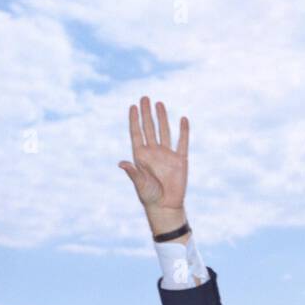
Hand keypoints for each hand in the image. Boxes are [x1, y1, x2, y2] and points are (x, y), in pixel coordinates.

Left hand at [119, 96, 188, 235]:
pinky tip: (182, 119)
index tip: (132, 106)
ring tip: (159, 103)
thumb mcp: (140, 184)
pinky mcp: (180, 159)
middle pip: (149, 128)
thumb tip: (121, 163)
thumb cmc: (149, 197)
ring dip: (162, 117)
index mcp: (141, 156)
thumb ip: (133, 172)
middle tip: (144, 97)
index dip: (134, 120)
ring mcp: (167, 155)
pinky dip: (183, 131)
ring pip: (164, 131)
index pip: (136, 134)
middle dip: (146, 113)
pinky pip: (182, 142)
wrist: (166, 207)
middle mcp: (153, 152)